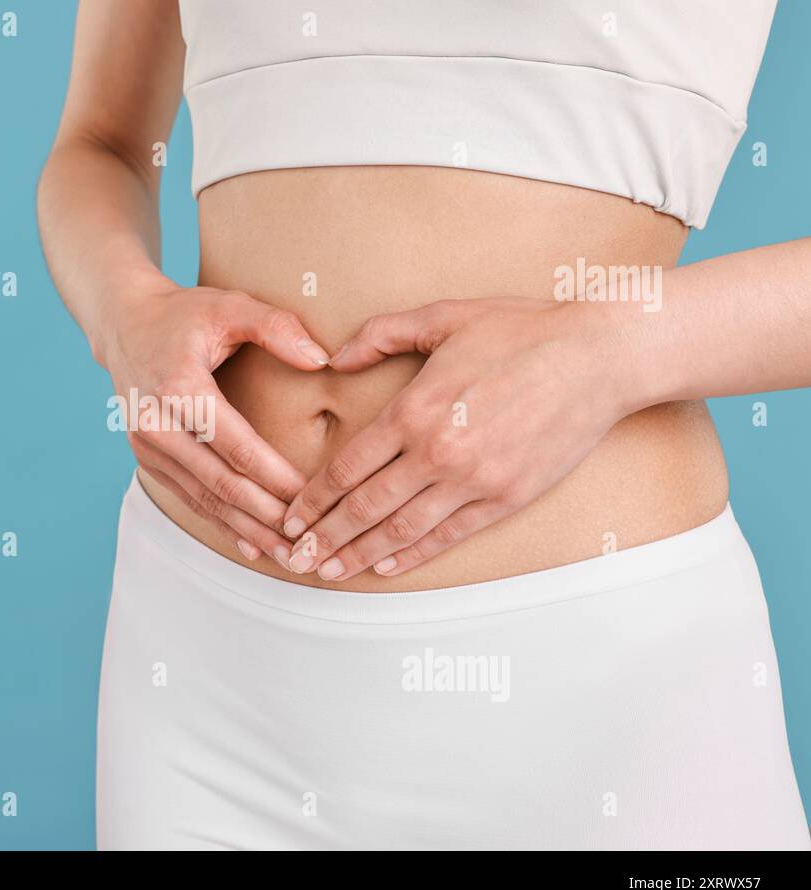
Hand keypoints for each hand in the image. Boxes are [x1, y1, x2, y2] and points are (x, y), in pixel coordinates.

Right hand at [101, 276, 332, 561]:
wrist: (124, 323)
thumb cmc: (183, 314)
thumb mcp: (229, 305)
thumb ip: (276, 327)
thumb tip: (321, 358)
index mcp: (178, 387)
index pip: (234, 444)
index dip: (274, 476)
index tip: (311, 498)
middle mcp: (155, 423)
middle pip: (219, 482)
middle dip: (266, 516)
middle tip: (307, 541)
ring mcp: (146, 445)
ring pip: (204, 498)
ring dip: (248, 528)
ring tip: (289, 554)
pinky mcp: (146, 458)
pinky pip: (189, 497)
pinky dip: (222, 522)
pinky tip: (254, 544)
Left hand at [281, 297, 637, 580]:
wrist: (598, 356)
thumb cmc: (520, 330)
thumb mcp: (442, 317)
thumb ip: (381, 335)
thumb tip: (335, 358)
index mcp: (414, 410)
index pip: (347, 467)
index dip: (313, 498)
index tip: (291, 515)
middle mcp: (437, 452)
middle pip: (364, 507)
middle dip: (324, 537)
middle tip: (295, 557)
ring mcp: (473, 480)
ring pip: (401, 529)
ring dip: (360, 555)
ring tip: (330, 572)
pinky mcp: (506, 497)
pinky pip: (449, 535)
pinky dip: (414, 555)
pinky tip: (387, 567)